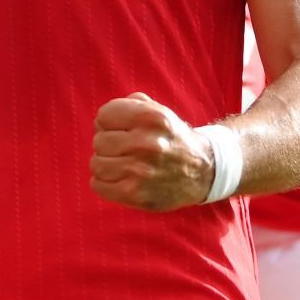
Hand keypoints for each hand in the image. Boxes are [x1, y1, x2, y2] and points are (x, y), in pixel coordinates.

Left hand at [89, 94, 214, 211]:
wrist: (204, 172)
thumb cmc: (172, 138)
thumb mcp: (159, 111)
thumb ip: (130, 104)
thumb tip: (101, 120)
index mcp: (151, 118)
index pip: (104, 116)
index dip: (109, 122)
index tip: (121, 129)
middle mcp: (147, 144)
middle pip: (99, 141)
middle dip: (108, 144)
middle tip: (123, 149)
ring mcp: (141, 171)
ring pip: (96, 164)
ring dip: (106, 164)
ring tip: (122, 164)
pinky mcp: (137, 194)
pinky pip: (99, 186)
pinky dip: (104, 183)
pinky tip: (119, 178)